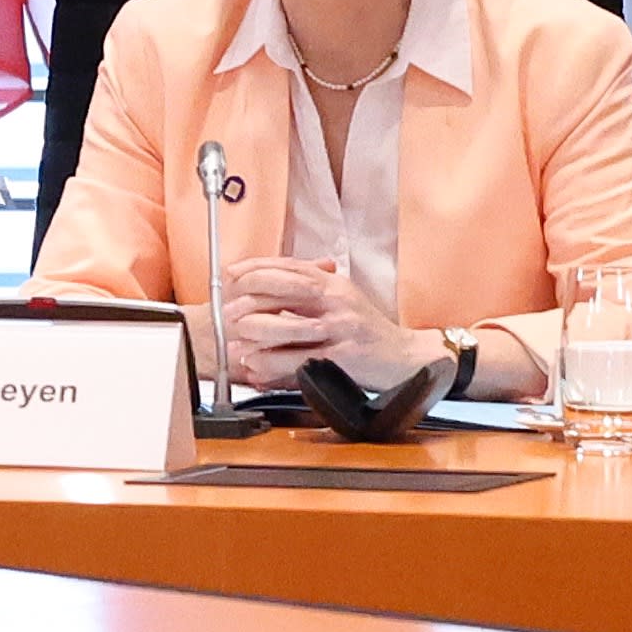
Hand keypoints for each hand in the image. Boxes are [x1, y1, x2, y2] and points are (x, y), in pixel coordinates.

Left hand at [212, 252, 374, 380]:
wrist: (406, 359)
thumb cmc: (370, 333)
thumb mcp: (343, 301)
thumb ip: (312, 291)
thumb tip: (272, 284)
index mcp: (335, 284)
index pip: (290, 267)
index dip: (257, 268)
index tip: (232, 273)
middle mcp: (338, 300)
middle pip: (286, 288)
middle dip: (250, 296)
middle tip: (225, 307)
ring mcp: (341, 327)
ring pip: (290, 324)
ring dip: (256, 331)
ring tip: (234, 338)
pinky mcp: (344, 355)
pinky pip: (300, 358)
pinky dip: (274, 362)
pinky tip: (256, 364)